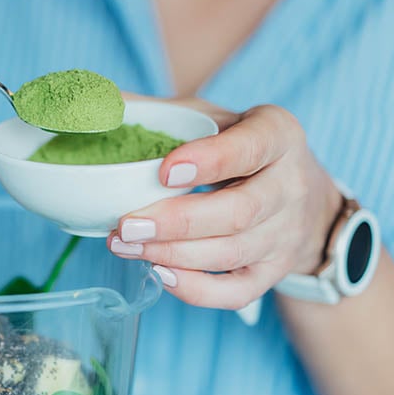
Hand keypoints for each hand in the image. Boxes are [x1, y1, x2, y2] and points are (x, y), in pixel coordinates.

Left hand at [107, 95, 342, 309]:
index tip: (164, 171)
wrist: (298, 192)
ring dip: (172, 254)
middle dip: (177, 222)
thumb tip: (95, 102)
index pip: (251, 148)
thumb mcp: (210, 116)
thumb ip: (158, 111)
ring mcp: (285, 235)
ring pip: (232, 253)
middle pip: (239, 212)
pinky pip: (236, 292)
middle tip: (127, 225)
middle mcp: (290, 186)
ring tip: (125, 246)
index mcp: (277, 135)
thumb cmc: (238, 146)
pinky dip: (195, 289)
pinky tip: (159, 273)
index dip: (209, 161)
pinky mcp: (273, 272)